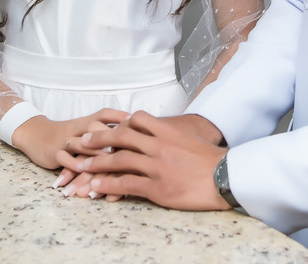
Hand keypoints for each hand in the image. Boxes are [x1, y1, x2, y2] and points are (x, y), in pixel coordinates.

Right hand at [10, 108, 130, 169]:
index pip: (107, 114)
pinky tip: (82, 174)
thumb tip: (137, 137)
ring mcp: (66, 139)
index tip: (140, 126)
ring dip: (94, 159)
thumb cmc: (70, 135)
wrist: (36, 134)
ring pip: (82, 146)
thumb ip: (109, 134)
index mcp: (89, 120)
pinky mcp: (53, 150)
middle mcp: (79, 127)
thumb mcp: (87, 130)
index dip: (122, 118)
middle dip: (112, 141)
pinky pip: (64, 158)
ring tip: (107, 170)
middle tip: (128, 153)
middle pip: (97, 129)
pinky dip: (73, 166)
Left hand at [61, 111, 228, 210]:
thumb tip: (162, 132)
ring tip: (82, 165)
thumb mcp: (192, 138)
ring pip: (120, 161)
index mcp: (168, 132)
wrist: (225, 177)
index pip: (138, 120)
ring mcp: (156, 167)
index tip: (106, 125)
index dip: (120, 123)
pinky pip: (127, 184)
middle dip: (99, 139)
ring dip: (97, 163)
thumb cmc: (211, 159)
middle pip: (122, 138)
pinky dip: (109, 185)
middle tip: (82, 141)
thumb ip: (173, 134)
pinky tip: (97, 186)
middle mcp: (159, 146)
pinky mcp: (157, 188)